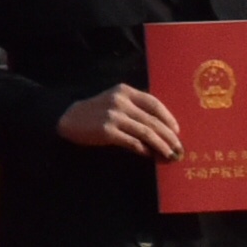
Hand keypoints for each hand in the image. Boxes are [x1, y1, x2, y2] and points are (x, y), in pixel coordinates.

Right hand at [58, 84, 183, 159]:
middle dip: (169, 136)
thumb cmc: (95, 112)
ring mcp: (113, 116)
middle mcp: (120, 101)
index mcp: (125, 91)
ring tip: (169, 155)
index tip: (177, 131)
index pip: (154, 103)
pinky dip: (143, 150)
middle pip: (152, 120)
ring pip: (146, 132)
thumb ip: (134, 108)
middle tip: (179, 148)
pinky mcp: (107, 131)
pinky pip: (132, 142)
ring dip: (161, 145)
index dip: (168, 118)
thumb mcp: (114, 102)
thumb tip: (161, 127)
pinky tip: (149, 155)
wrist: (67, 118)